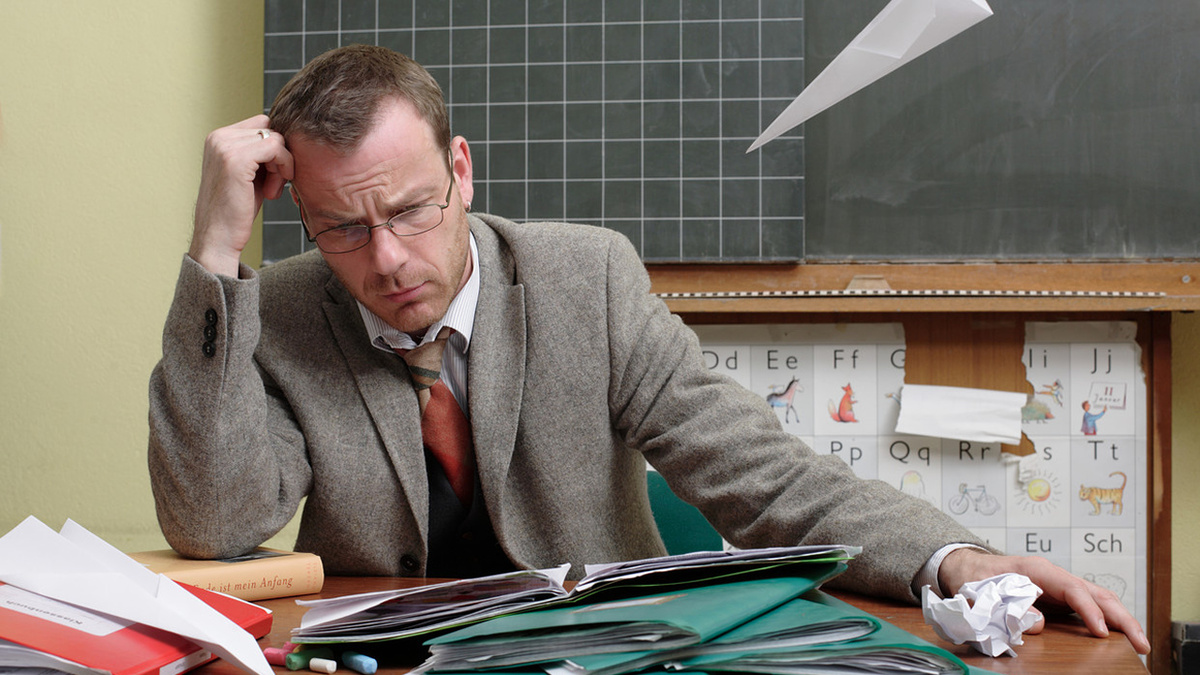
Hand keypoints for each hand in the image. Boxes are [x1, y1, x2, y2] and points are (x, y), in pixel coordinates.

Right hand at [190, 115, 293, 276]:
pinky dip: (283, 168)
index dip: (274, 147)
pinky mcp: (236, 159)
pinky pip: (276, 148)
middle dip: (279, 154)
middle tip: (273, 183)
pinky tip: (271, 191)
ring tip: (270, 190)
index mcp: (218, 137)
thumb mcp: (249, 174)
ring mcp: (225, 146)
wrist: (219, 238)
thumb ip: (260, 153)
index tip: (271, 175)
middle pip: (270, 128)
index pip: (262, 123)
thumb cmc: (237, 210)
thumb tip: (287, 136)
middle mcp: (218, 136)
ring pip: (276, 138)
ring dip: (281, 165)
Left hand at [938, 548, 1149, 654]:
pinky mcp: (1060, 598)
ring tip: (1140, 643)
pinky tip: (1120, 636)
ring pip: (1098, 599)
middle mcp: (1054, 575)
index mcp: (1037, 570)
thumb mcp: (984, 593)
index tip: (1101, 631)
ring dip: (1121, 620)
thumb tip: (1038, 625)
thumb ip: (1009, 607)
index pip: (1073, 589)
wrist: (967, 567)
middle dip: (1120, 617)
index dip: (1089, 611)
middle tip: (1140, 642)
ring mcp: (1059, 586)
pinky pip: (1089, 607)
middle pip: (1096, 593)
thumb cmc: (975, 578)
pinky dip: (1108, 620)